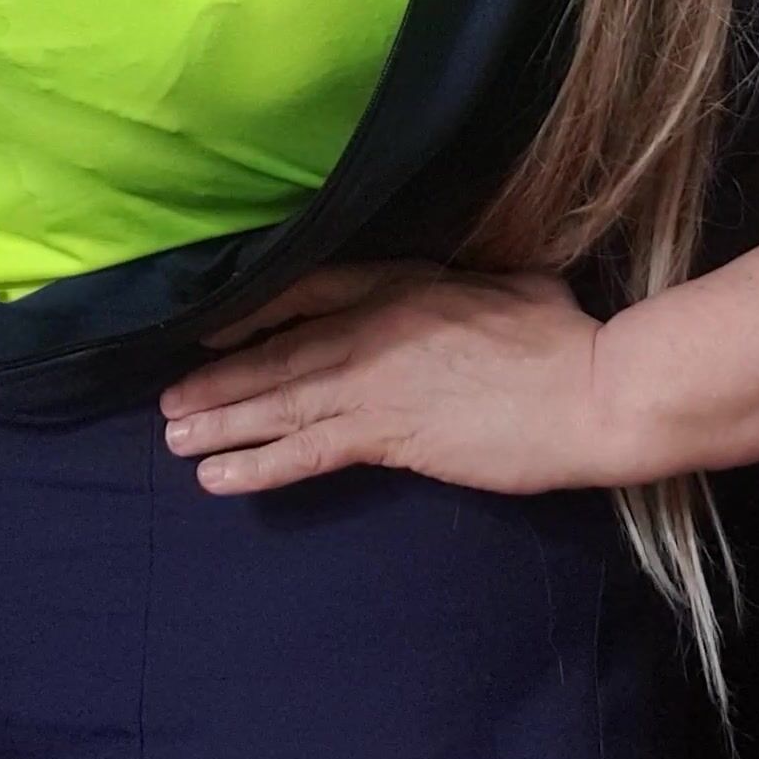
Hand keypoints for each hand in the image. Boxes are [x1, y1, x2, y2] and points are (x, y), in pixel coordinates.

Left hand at [158, 261, 614, 496]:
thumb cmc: (562, 334)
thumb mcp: (506, 280)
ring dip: (221, 423)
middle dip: (217, 382)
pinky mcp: (388, 435)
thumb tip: (457, 286)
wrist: (591, 390)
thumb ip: (461, 282)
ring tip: (174, 439)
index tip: (211, 332)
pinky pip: (306, 451)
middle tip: (167, 404)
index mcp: (398, 282)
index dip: (251, 314)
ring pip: (278, 402)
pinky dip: (257, 465)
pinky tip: (218, 478)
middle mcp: (371, 327)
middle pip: (276, 354)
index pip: (304, 291)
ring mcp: (374, 382)